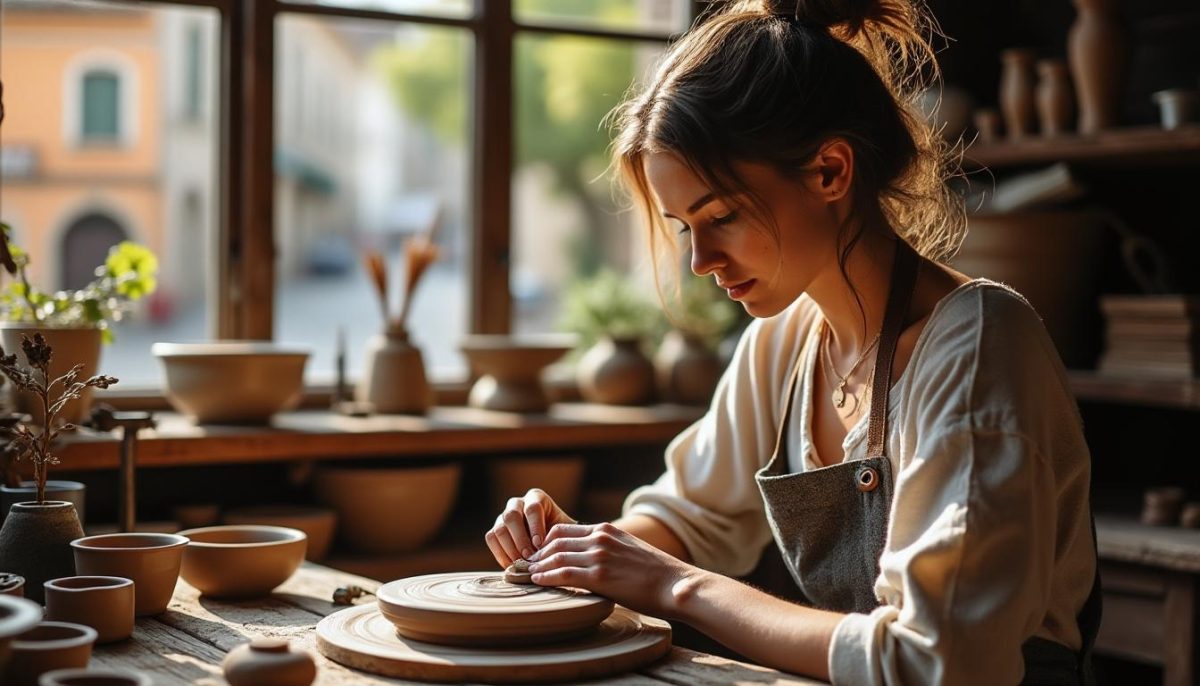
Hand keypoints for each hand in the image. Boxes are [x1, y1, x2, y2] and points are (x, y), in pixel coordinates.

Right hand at [484, 488, 575, 567]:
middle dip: (520, 538)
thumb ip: (558, 535)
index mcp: (536, 498)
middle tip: (529, 555)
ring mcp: (504, 516)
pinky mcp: (496, 530)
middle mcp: (517, 504)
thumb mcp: (564, 531)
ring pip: (499, 528)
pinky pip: (491, 539)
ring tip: (522, 563)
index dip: (535, 526)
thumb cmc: (561, 535)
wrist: (554, 543)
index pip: (532, 508)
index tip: (540, 544)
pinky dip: (500, 554)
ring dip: (510, 548)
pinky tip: (512, 566)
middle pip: (511, 516)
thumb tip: (546, 550)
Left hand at [526, 521, 697, 618]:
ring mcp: (599, 556)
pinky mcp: (599, 576)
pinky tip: (538, 582)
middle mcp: (601, 538)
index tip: (537, 556)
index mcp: (607, 530)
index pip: (564, 531)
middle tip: (526, 567)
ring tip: (527, 576)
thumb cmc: (656, 575)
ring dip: (537, 567)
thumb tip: (592, 565)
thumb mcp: (630, 551)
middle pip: (554, 541)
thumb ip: (609, 551)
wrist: (675, 584)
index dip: (546, 544)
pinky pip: (563, 574)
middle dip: (537, 555)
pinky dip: (546, 577)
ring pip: (555, 557)